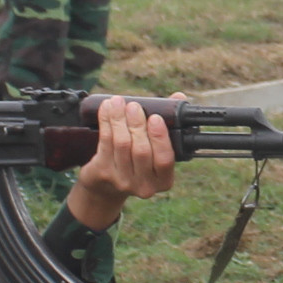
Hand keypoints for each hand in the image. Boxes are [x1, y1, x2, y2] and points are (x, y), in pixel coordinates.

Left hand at [65, 92, 177, 227]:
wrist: (107, 185)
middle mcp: (144, 185)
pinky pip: (105, 142)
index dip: (160, 138)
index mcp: (163, 180)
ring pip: (121, 144)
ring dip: (119, 119)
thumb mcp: (157, 149)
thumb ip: (170, 122)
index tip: (155, 117)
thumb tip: (179, 96)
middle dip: (137, 124)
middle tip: (133, 106)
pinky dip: (106, 122)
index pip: (164, 159)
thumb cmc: (140, 160)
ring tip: (118, 102)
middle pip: (141, 150)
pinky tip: (107, 108)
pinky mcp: (103, 172)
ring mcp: (122, 180)